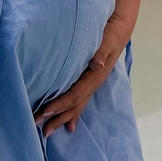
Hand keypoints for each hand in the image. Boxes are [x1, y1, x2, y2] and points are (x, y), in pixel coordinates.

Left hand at [35, 12, 131, 135]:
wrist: (120, 28)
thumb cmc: (111, 32)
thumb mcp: (107, 39)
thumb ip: (101, 52)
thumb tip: (97, 65)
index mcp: (95, 76)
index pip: (75, 94)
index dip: (60, 104)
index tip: (45, 112)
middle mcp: (93, 83)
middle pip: (74, 105)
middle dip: (57, 118)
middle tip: (41, 129)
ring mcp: (92, 84)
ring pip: (76, 106)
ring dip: (62, 119)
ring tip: (48, 131)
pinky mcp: (89, 82)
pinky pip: (80, 101)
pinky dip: (73, 114)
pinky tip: (68, 126)